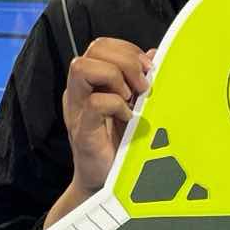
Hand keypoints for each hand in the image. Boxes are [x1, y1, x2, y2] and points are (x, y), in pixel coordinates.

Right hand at [63, 39, 155, 193]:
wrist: (108, 184)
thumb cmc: (120, 145)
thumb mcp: (135, 105)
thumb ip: (140, 79)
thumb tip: (152, 54)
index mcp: (91, 82)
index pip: (101, 45)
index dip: (127, 50)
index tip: (148, 69)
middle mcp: (80, 91)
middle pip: (93, 48)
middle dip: (125, 60)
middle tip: (142, 85)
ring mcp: (77, 109)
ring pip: (83, 67)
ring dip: (115, 77)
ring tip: (130, 98)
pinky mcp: (82, 129)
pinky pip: (95, 102)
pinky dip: (116, 105)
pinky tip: (127, 118)